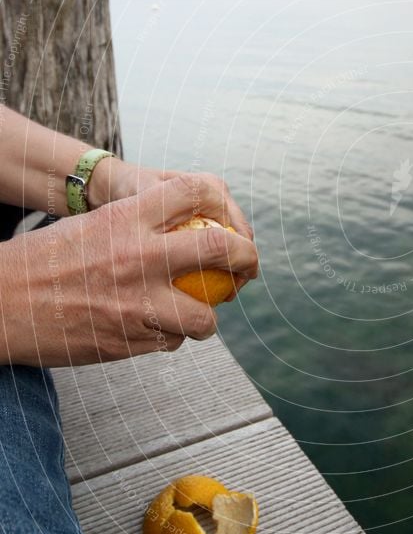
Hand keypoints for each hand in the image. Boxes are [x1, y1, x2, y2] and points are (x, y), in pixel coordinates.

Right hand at [0, 175, 258, 367]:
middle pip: (221, 249)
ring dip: (208, 318)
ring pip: (204, 316)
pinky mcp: (127, 340)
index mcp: (127, 218)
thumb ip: (140, 227)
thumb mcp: (94, 226)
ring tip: (201, 315)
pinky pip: (171, 341)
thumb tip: (191, 233)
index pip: (194, 192)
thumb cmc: (44, 260)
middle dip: (247, 259)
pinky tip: (160, 329)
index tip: (231, 221)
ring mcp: (136, 303)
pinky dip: (172, 337)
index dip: (222, 202)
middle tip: (248, 268)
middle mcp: (139, 256)